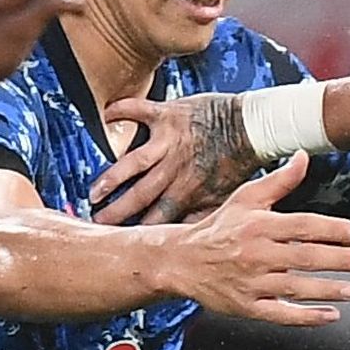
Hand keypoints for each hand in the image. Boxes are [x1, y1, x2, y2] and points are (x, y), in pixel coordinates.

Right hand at [91, 91, 257, 224]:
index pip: (158, 217)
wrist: (255, 127)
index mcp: (188, 191)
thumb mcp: (225, 196)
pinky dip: (120, 110)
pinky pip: (138, 109)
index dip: (139, 230)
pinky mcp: (168, 115)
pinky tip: (103, 115)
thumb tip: (185, 234)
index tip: (120, 240)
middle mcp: (174, 169)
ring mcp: (169, 142)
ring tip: (94, 191)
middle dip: (116, 212)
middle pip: (138, 195)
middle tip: (96, 221)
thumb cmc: (240, 160)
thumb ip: (201, 214)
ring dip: (111, 178)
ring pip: (132, 163)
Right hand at [168, 154, 349, 325]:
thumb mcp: (246, 198)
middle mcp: (256, 254)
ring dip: (329, 290)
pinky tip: (331, 315)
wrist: (181, 261)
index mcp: (259, 225)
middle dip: (341, 261)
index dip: (334, 229)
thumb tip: (304, 156)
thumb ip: (280, 181)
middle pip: (305, 257)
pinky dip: (306, 317)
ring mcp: (251, 283)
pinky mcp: (247, 307)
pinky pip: (281, 315)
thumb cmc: (220, 227)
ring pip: (296, 288)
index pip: (303, 226)